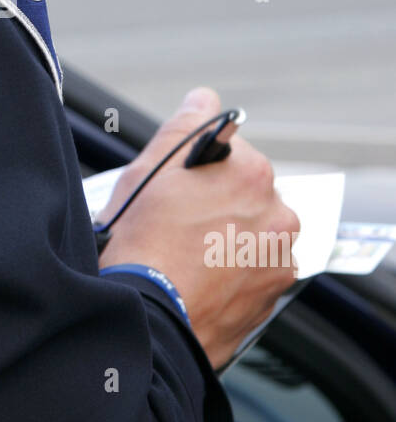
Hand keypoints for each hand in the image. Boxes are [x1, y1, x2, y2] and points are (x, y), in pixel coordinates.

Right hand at [97, 87, 300, 370]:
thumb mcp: (148, 172)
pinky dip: (233, 273)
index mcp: (252, 173)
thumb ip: (184, 126)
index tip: (177, 191)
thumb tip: (203, 99)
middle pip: (245, 195)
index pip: (230, 154)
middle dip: (217, 204)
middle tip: (176, 226)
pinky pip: (254, 272)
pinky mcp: (272, 297)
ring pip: (252, 233)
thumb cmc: (143, 247)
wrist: (150, 322)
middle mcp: (278, 214)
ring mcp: (279, 259)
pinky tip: (199, 280)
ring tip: (186, 257)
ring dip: (228, 238)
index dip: (197, 172)